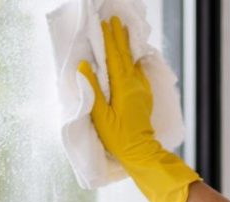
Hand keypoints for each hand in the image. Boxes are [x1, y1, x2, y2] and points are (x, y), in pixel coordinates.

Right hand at [77, 16, 160, 168]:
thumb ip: (92, 90)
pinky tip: (133, 60)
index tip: (104, 24)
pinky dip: (134, 62)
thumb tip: (84, 65)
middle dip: (119, 37)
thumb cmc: (119, 138)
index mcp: (124, 88)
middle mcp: (135, 85)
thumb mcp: (101, 117)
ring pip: (134, 63)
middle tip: (115, 20)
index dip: (109, 40)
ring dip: (128, 47)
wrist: (141, 153)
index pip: (115, 58)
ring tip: (125, 32)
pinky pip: (139, 74)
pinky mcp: (145, 98)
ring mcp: (142, 91)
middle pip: (126, 56)